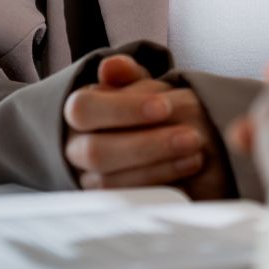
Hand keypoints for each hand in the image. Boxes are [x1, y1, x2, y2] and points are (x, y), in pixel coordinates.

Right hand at [63, 54, 230, 196]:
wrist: (137, 137)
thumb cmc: (136, 107)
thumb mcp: (135, 86)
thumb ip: (128, 75)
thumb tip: (113, 65)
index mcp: (77, 113)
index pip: (84, 109)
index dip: (123, 109)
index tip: (165, 106)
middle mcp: (73, 147)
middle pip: (96, 151)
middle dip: (147, 145)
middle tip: (192, 137)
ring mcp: (86, 179)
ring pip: (109, 183)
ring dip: (157, 169)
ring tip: (195, 155)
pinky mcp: (104, 203)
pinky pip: (125, 203)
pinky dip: (157, 189)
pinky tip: (185, 177)